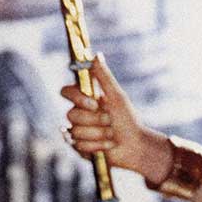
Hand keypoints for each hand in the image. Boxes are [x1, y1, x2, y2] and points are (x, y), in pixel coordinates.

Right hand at [59, 55, 166, 179]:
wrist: (134, 145)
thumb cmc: (128, 119)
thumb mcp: (117, 96)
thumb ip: (104, 77)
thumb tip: (95, 55)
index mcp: (85, 98)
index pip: (66, 92)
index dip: (77, 98)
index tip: (95, 103)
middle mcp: (79, 113)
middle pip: (71, 114)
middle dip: (95, 120)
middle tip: (110, 121)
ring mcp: (77, 130)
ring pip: (76, 131)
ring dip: (99, 134)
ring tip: (112, 134)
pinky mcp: (78, 147)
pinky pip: (79, 145)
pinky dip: (97, 145)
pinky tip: (108, 145)